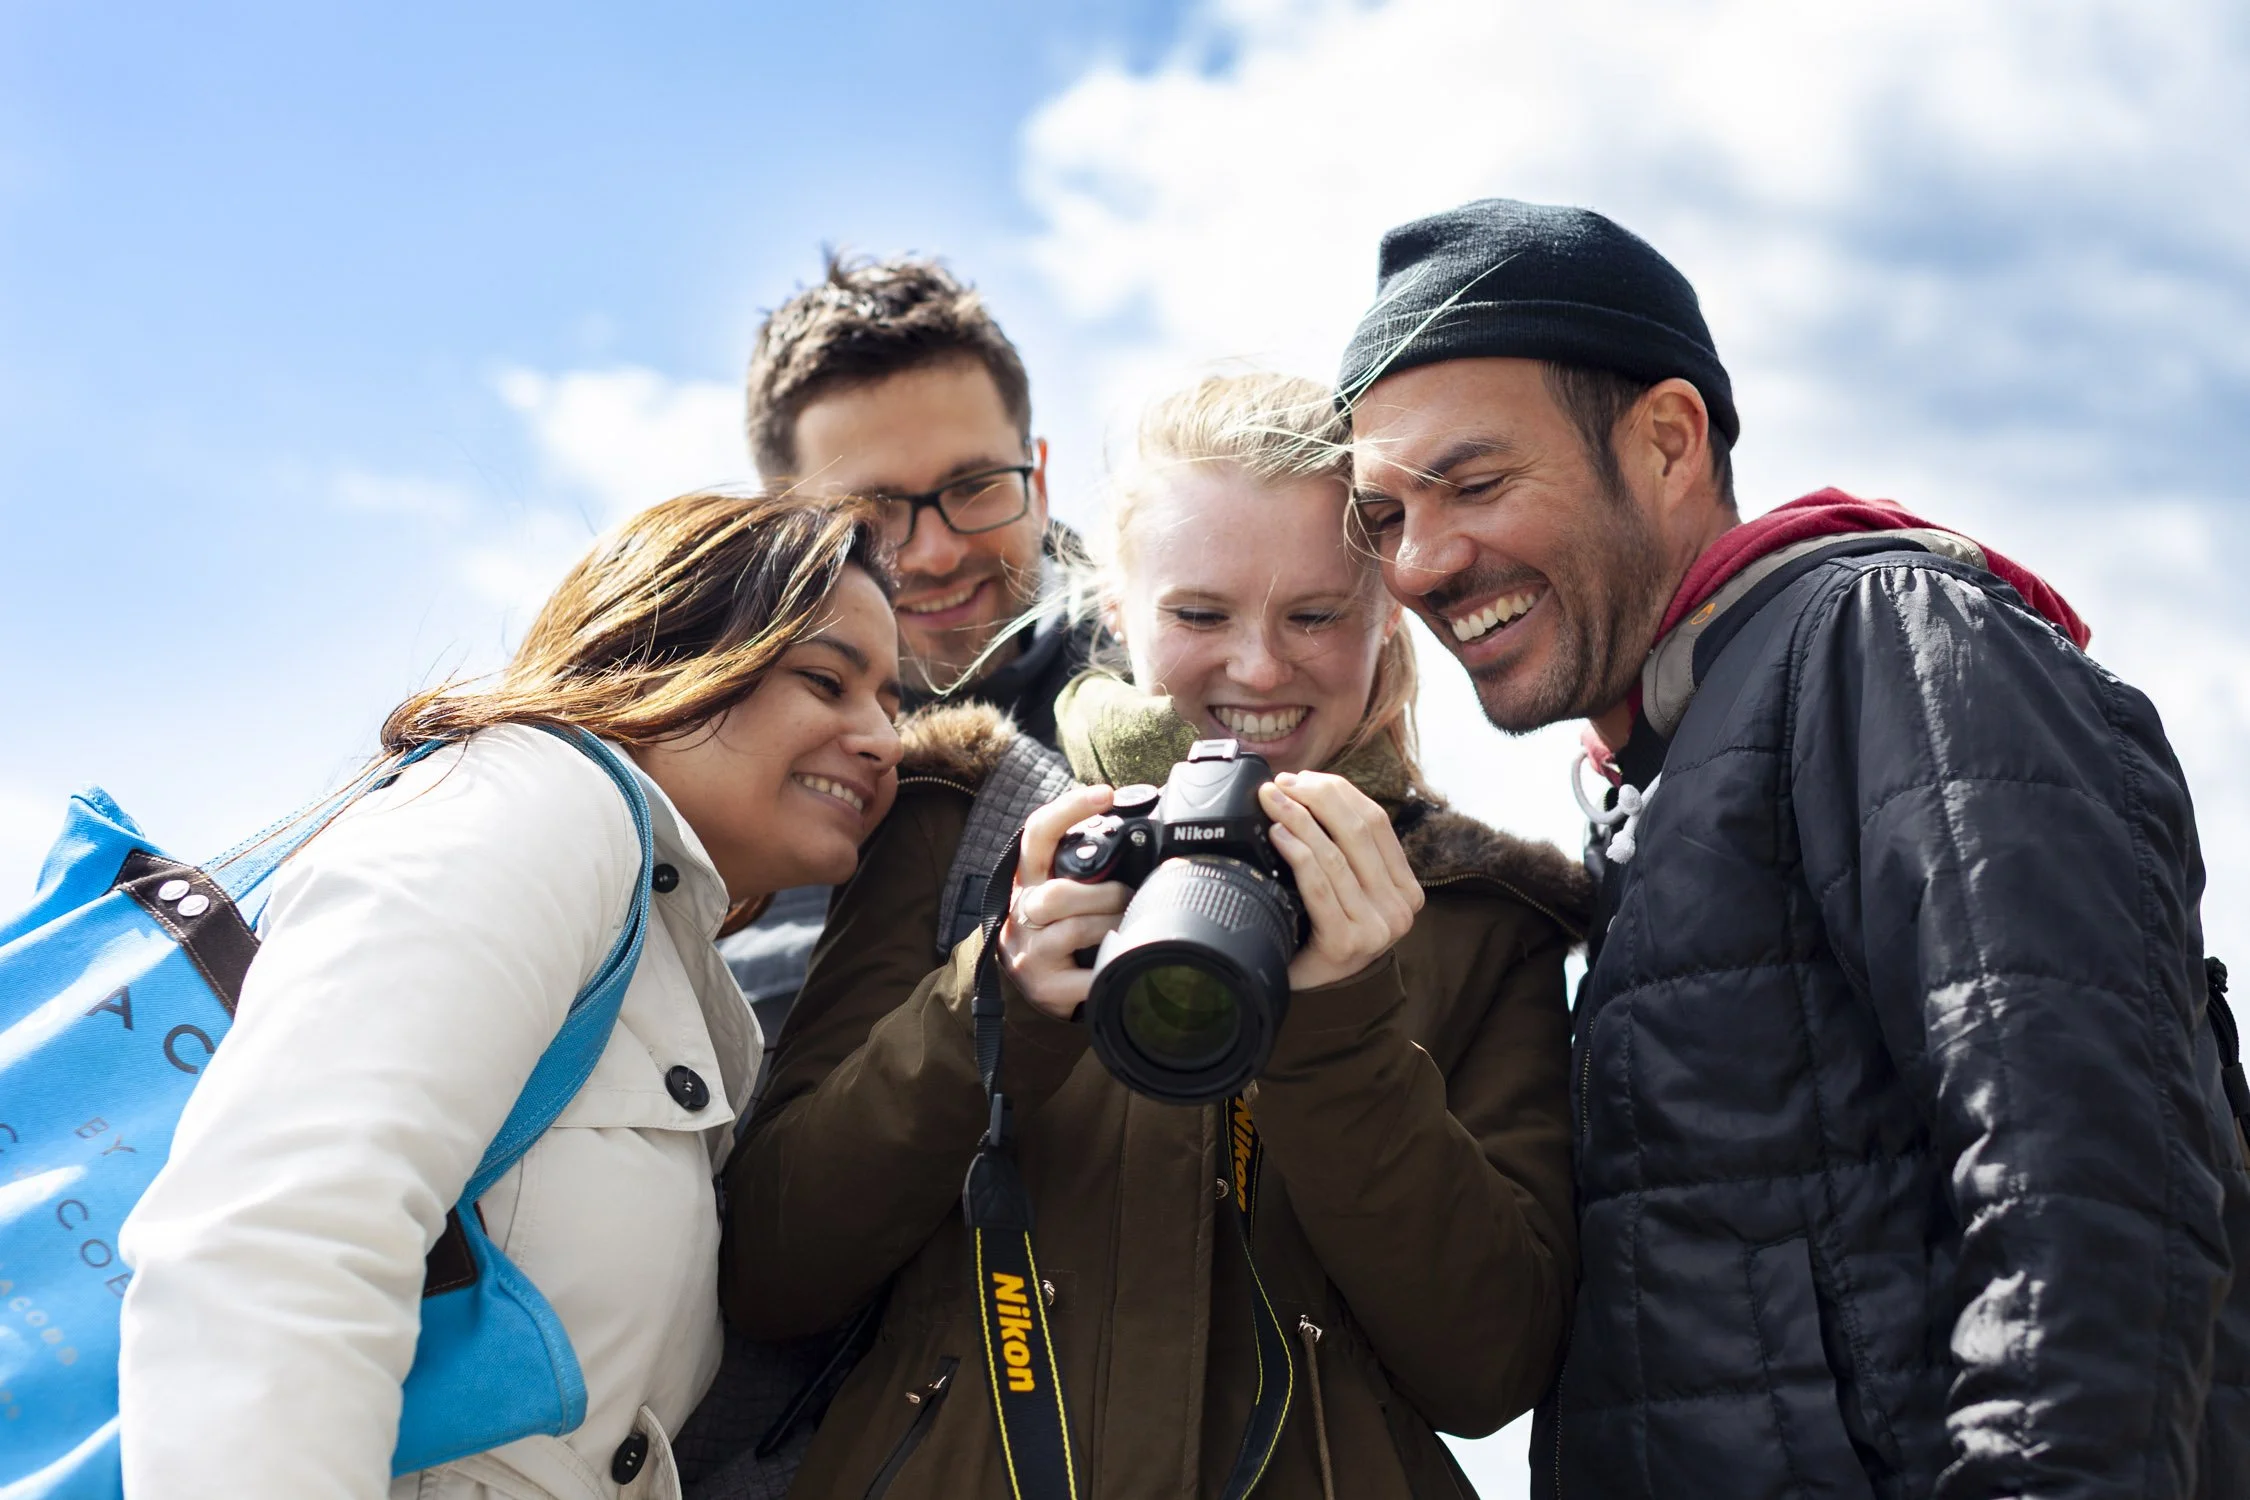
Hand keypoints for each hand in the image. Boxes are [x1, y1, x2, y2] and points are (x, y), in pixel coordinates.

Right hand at [997, 784, 1129, 1020]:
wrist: (1029, 988)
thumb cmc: (1056, 930)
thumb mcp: (1060, 894)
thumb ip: (1084, 868)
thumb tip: (1138, 832)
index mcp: (1029, 880)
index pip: (1038, 834)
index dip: (1068, 809)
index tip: (1104, 794)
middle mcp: (1023, 914)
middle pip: (1056, 894)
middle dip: (1105, 894)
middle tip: (1128, 898)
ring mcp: (1031, 953)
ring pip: (1074, 930)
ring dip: (1112, 926)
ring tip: (1127, 927)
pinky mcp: (1046, 988)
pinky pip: (1088, 976)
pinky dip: (1112, 968)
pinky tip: (1121, 963)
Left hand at [1258, 772, 1422, 990]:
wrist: (1308, 988)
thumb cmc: (1323, 932)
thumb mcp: (1348, 889)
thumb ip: (1345, 849)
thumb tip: (1306, 787)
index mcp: (1406, 889)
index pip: (1376, 823)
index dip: (1337, 792)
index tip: (1302, 778)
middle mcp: (1400, 909)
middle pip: (1358, 832)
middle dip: (1316, 799)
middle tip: (1280, 785)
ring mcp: (1376, 928)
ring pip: (1335, 855)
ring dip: (1299, 820)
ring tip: (1272, 802)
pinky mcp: (1347, 942)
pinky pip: (1320, 885)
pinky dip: (1297, 853)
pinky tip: (1278, 834)